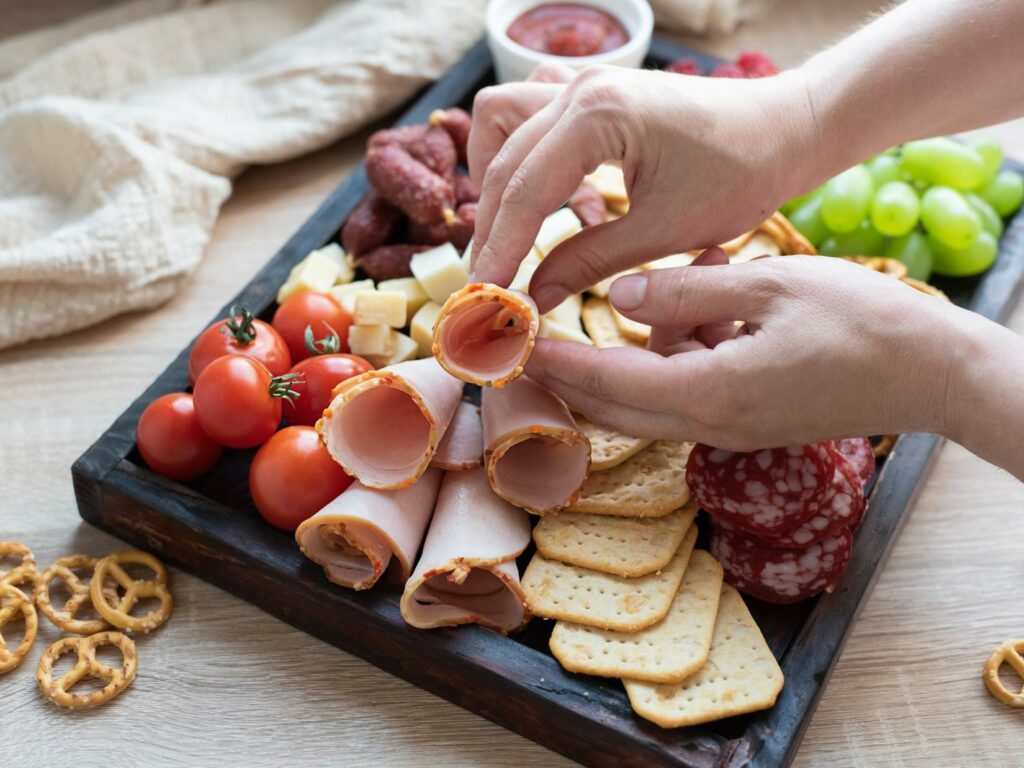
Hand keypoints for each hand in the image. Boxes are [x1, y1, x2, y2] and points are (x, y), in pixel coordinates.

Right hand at [468, 64, 817, 311]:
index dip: (498, 248)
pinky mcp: (596, 89)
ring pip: (502, 119)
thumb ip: (588, 262)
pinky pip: (531, 110)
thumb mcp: (663, 233)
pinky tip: (553, 193)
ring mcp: (586, 81)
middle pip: (501, 157)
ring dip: (498, 173)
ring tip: (515, 228)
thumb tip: (533, 297)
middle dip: (493, 222)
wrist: (786, 129)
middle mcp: (581, 88)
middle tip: (494, 278)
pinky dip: (524, 151)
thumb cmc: (740, 175)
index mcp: (598, 116)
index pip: (524, 190)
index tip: (483, 294)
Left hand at [525, 256, 976, 450]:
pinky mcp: (744, 419)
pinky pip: (686, 385)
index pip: (604, 382)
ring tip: (683, 277)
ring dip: (639, 345)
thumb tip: (618, 298)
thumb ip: (686, 291)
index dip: (551, 363)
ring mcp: (728, 428)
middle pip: (611, 405)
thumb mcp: (769, 286)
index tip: (507, 344)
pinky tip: (712, 298)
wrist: (932, 373)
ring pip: (649, 391)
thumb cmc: (860, 323)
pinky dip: (678, 348)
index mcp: (708, 393)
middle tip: (522, 334)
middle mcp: (708, 424)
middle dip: (566, 372)